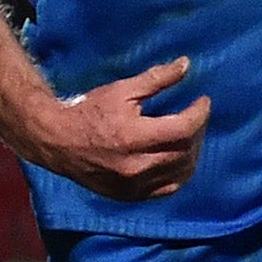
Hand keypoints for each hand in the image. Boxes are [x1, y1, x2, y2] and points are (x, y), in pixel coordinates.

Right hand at [34, 55, 209, 201]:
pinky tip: (178, 159)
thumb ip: (156, 79)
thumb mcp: (121, 90)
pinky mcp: (131, 195)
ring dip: (192, 153)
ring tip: (189, 136)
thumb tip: (186, 65)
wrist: (58, 142)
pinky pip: (167, 188)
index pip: (184, 128)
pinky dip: (178, 174)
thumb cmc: (89, 112)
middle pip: (185, 151)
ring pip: (180, 173)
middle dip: (197, 131)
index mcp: (134, 136)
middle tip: (195, 116)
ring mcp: (134, 184)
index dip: (200, 114)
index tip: (203, 101)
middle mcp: (137, 165)